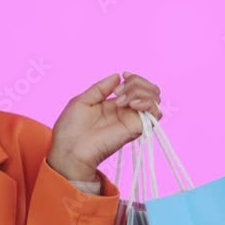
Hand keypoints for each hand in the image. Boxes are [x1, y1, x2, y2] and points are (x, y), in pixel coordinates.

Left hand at [46, 71, 162, 181]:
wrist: (68, 149)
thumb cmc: (70, 129)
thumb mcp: (83, 100)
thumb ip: (101, 88)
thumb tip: (118, 76)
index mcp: (114, 105)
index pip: (137, 87)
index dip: (134, 78)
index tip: (123, 75)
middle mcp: (126, 112)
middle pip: (149, 91)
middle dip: (137, 83)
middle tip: (118, 92)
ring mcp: (132, 120)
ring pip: (155, 100)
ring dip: (141, 92)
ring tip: (121, 100)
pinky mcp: (136, 129)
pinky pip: (156, 113)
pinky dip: (148, 103)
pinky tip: (131, 104)